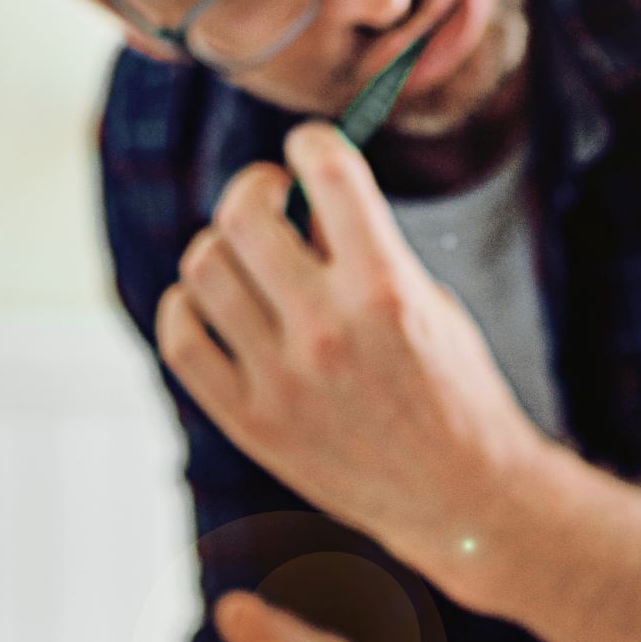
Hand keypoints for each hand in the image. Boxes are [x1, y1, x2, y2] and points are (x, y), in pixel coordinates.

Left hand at [154, 123, 542, 596]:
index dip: (310, 143)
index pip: (327, 170)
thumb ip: (365, 253)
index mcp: (386, 289)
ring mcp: (280, 378)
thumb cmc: (454, 392)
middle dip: (256, 189)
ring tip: (249, 261)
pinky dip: (187, 305)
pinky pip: (180, 336)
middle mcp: (326, 329)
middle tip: (271, 200)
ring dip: (221, 247)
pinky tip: (216, 304)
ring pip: (202, 267)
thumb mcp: (430, 304)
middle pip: (243, 212)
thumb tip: (299, 204)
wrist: (461, 498)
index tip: (307, 148)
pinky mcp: (249, 420)